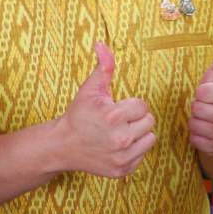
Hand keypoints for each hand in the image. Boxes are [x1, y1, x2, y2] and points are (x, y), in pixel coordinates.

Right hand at [55, 43, 156, 177]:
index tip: (112, 110)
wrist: (62, 146)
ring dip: (138, 134)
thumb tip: (102, 44)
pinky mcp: (123, 170)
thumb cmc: (79, 116)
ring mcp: (122, 157)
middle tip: (115, 122)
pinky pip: (144, 154)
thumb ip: (103, 67)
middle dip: (134, 119)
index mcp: (113, 116)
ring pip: (150, 138)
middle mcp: (120, 139)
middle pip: (149, 121)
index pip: (142, 105)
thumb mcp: (90, 90)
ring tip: (118, 133)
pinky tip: (117, 147)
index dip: (128, 105)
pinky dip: (134, 150)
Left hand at [189, 25, 212, 154]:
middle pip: (197, 109)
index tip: (208, 94)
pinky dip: (197, 136)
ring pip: (195, 125)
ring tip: (205, 119)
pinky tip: (206, 131)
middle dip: (197, 108)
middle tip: (205, 107)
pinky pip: (196, 140)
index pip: (203, 92)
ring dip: (195, 122)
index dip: (201, 92)